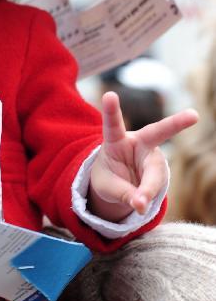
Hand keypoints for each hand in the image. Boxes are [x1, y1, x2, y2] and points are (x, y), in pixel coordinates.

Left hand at [88, 91, 198, 220]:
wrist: (118, 184)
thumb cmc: (108, 178)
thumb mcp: (106, 187)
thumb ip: (122, 193)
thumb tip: (141, 205)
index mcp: (116, 140)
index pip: (113, 124)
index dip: (111, 110)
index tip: (109, 94)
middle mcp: (138, 143)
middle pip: (158, 132)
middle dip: (176, 123)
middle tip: (194, 115)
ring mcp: (153, 156)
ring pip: (155, 172)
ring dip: (148, 188)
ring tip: (139, 204)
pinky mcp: (160, 170)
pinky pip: (156, 185)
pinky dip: (148, 196)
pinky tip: (140, 204)